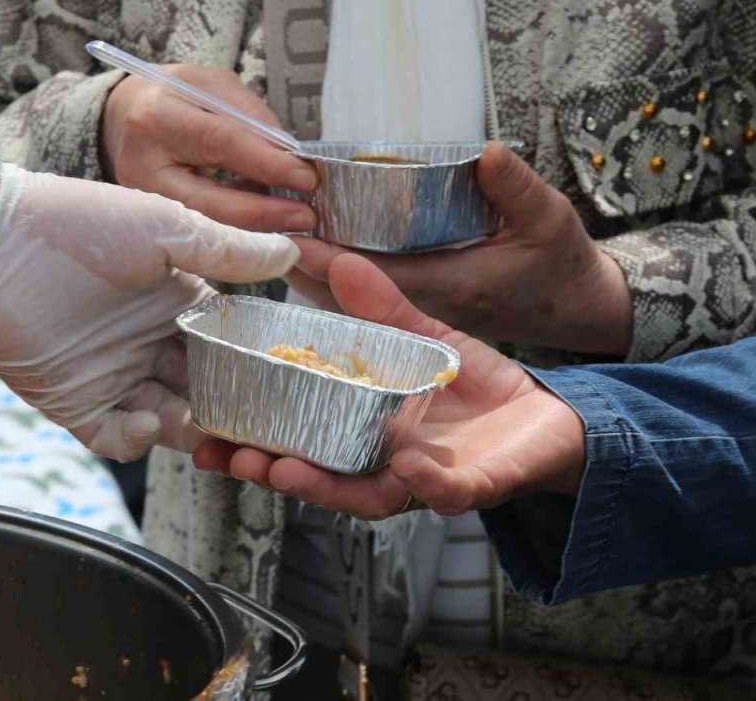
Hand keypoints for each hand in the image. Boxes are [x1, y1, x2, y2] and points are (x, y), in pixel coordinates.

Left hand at [0, 168, 300, 462]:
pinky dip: (140, 440)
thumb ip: (229, 249)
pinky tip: (151, 422)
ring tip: (210, 428)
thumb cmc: (82, 224)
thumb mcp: (168, 228)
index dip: (256, 361)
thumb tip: (292, 252)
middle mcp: (151, 339)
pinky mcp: (76, 403)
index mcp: (177, 298)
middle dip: (232, 406)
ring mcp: (115, 373)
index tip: (286, 378)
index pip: (230, 341)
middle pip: (205, 387)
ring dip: (193, 428)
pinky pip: (118, 437)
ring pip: (171, 419)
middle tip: (260, 424)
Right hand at [102, 65, 317, 232]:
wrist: (126, 115)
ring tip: (295, 225)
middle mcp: (143, 166)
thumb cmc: (175, 96)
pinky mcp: (152, 222)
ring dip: (257, 232)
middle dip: (265, 214)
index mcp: (158, 118)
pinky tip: (268, 231)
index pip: (220, 144)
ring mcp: (143, 202)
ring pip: (208, 227)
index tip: (306, 178)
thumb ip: (250, 116)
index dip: (267, 164)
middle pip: (211, 202)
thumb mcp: (212, 85)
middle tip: (306, 216)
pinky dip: (239, 235)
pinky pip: (203, 233)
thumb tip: (289, 155)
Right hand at [193, 254, 585, 518]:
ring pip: (371, 497)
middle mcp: (386, 466)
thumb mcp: (421, 336)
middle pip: (320, 479)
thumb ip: (379, 307)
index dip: (252, 445)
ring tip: (289, 471)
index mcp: (363, 433)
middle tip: (237, 460)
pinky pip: (450, 493)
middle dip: (276, 473)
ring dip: (329, 487)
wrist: (549, 416)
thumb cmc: (474, 387)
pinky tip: (410, 466)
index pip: (298, 444)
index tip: (207, 438)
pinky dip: (430, 484)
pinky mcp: (479, 486)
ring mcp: (430, 481)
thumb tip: (334, 257)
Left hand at [288, 142, 633, 355]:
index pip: (375, 281)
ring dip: (311, 283)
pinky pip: (366, 311)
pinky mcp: (420, 320)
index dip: (328, 262)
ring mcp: (421, 323)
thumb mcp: (550, 219)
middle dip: (301, 275)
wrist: (578, 306)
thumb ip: (517, 188)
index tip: (287, 237)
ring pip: (349, 315)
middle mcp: (426, 316)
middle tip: (255, 240)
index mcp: (450, 291)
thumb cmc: (562, 264)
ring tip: (268, 246)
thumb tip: (487, 153)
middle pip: (346, 306)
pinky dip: (334, 288)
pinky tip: (308, 260)